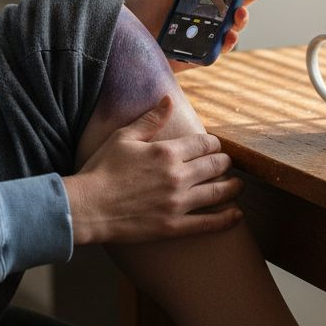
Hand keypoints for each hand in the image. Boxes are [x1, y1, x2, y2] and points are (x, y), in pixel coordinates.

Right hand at [63, 96, 242, 244]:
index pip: (205, 143)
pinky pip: (208, 223)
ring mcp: (178, 203)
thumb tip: (168, 99)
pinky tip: (237, 215)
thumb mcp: (124, 137)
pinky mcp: (174, 226)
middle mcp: (178, 176)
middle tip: (227, 164)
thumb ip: (150, 119)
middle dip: (225, 162)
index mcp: (167, 152)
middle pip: (216, 165)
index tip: (214, 146)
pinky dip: (226, 219)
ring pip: (218, 192)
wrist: (87, 207)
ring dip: (233, 187)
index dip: (214, 143)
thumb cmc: (102, 170)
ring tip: (238, 186)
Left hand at [124, 0, 263, 72]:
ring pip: (227, 33)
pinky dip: (223, 46)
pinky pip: (212, 54)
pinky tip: (227, 36)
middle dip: (246, 2)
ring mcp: (197, 39)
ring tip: (240, 14)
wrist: (117, 34)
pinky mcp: (191, 58)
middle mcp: (200, 20)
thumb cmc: (137, 7)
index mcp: (195, 0)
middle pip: (231, 12)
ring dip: (239, 23)